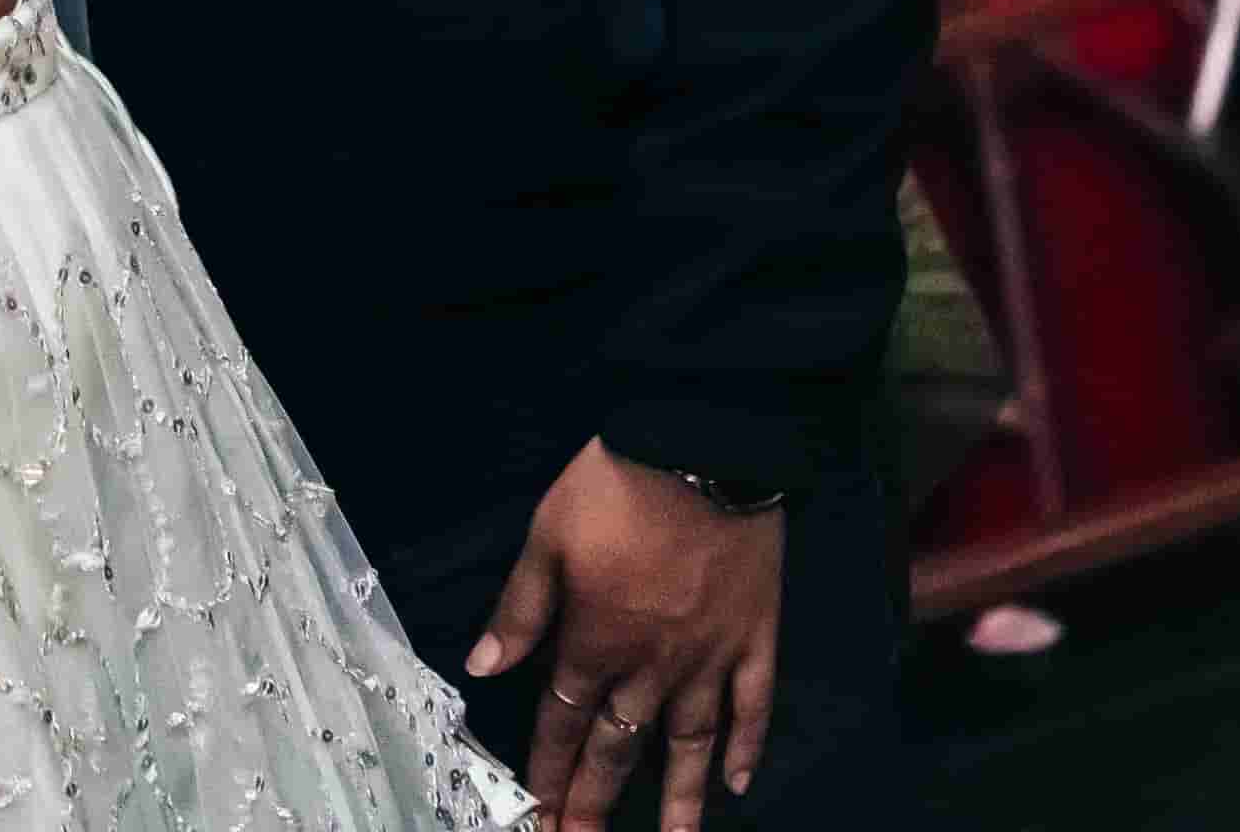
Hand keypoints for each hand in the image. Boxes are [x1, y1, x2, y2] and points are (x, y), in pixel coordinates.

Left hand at [465, 442, 784, 830]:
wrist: (703, 445)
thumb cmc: (616, 484)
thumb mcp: (547, 536)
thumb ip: (520, 608)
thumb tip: (483, 666)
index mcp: (596, 640)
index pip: (564, 721)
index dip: (549, 771)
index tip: (540, 814)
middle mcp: (652, 665)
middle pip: (619, 746)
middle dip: (596, 801)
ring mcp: (709, 657)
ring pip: (690, 744)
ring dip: (678, 801)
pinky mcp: (756, 637)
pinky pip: (755, 705)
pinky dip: (748, 746)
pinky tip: (738, 782)